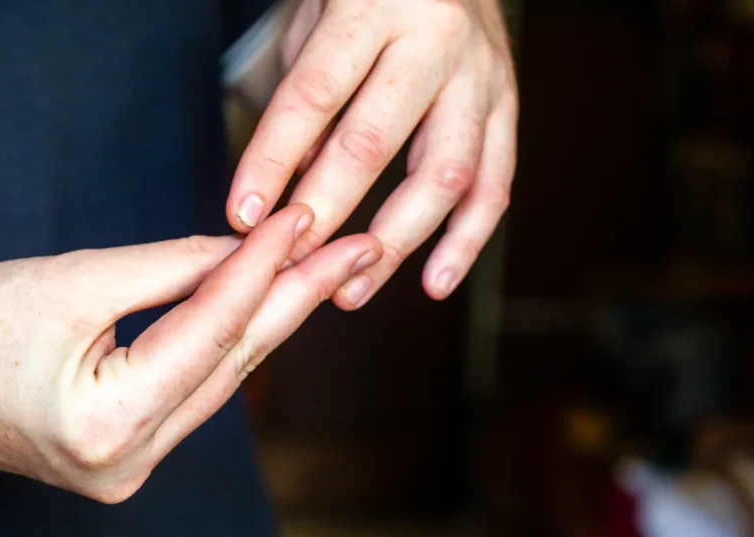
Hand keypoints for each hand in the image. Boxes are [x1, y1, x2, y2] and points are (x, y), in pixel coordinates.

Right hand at [0, 206, 381, 502]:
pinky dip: (223, 348)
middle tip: (353, 249)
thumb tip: (247, 249)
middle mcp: (126, 466)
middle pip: (231, 368)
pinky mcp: (123, 459)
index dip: (261, 270)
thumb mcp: (75, 279)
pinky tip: (260, 309)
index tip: (303, 221)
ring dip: (265, 323)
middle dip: (294, 301)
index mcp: (107, 427)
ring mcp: (126, 472)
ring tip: (321, 270)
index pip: (211, 335)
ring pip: (217, 384)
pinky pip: (190, 396)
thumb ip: (171, 268)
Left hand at [227, 0, 517, 306]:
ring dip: (395, 242)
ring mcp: (482, 75)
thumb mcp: (317, 25)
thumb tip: (289, 191)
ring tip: (351, 290)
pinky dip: (467, 240)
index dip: (274, 160)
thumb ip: (303, 102)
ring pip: (444, 174)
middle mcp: (435, 39)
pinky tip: (434, 282)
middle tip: (289, 263)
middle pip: (374, 141)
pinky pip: (495, 183)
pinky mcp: (510, 105)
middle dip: (327, 211)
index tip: (243, 217)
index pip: (314, 95)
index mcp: (372, 6)